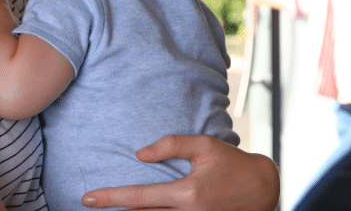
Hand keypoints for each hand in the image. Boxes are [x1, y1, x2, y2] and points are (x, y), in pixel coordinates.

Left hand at [81, 134, 279, 210]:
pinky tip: (140, 210)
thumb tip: (140, 154)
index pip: (139, 197)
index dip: (111, 198)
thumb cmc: (233, 163)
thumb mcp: (205, 146)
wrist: (262, 189)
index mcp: (188, 194)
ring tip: (113, 206)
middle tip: (90, 202)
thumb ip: (172, 145)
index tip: (88, 197)